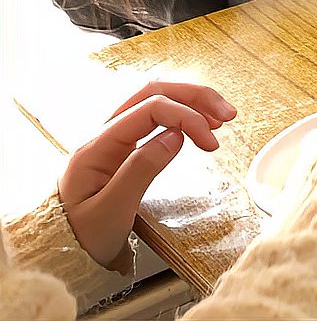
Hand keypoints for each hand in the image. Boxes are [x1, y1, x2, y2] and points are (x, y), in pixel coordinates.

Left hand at [59, 82, 235, 266]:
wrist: (61, 252)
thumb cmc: (83, 236)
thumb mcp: (111, 211)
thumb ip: (141, 170)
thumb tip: (176, 135)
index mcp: (96, 146)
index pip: (149, 109)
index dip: (186, 117)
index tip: (211, 143)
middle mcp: (102, 135)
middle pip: (152, 92)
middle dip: (194, 97)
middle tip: (227, 115)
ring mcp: (111, 140)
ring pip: (154, 100)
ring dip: (190, 102)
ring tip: (220, 118)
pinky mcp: (121, 150)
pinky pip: (153, 118)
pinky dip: (181, 114)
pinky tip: (198, 125)